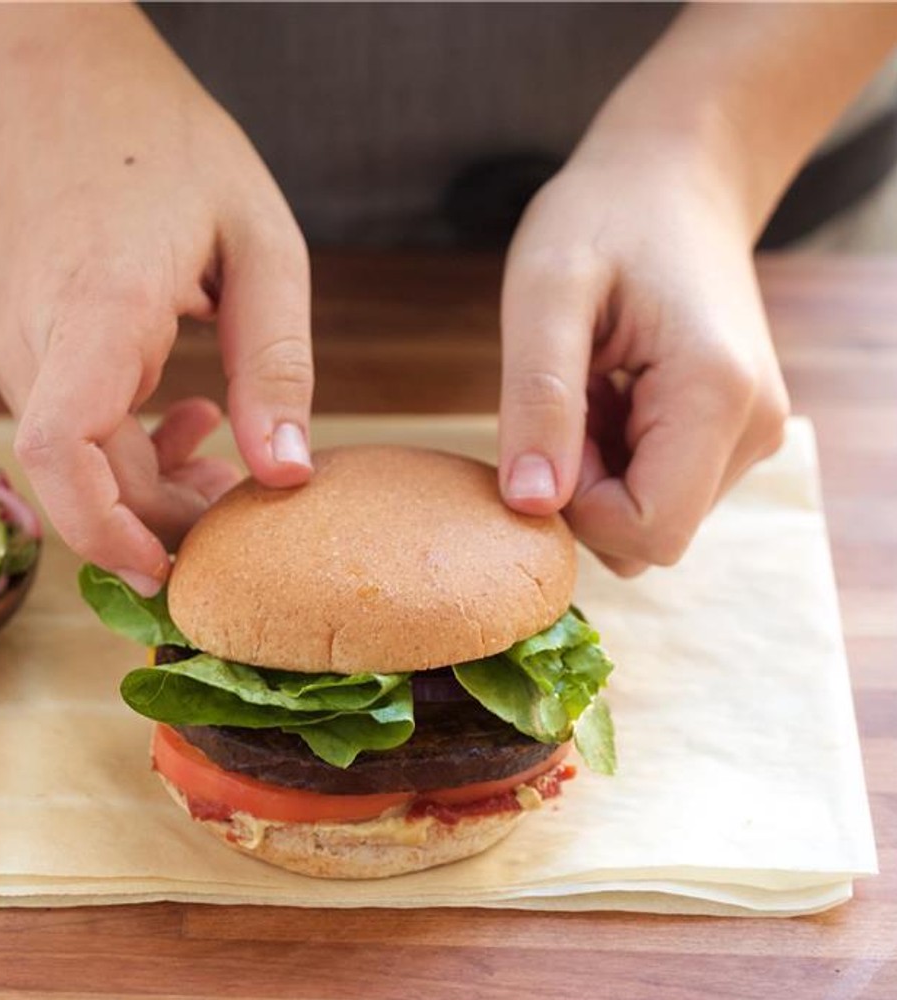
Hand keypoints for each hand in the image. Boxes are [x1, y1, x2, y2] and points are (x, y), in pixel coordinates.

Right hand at [0, 13, 313, 595]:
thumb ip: (276, 363)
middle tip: (244, 514)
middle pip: (82, 479)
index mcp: (99, 307)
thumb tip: (290, 477)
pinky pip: (71, 432)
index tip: (166, 569)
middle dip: (163, 521)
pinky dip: (130, 451)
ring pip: (77, 466)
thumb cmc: (167, 150)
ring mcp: (17, 350)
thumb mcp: (259, 242)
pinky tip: (191, 417)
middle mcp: (37, 340)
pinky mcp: (22, 353)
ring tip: (226, 458)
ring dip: (152, 487)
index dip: (105, 527)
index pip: (61, 446)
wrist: (57, 91)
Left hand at [496, 137, 788, 575]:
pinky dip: (615, 458)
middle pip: (647, 535)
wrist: (674, 177)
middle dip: (582, 490)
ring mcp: (751, 436)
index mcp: (718, 396)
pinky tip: (608, 392)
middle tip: (564, 397)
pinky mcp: (734, 434)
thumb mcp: (546, 293)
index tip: (549, 426)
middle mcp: (754, 429)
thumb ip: (537, 401)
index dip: (573, 504)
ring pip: (649, 518)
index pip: (644, 531)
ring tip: (589, 385)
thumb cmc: (604, 218)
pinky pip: (658, 488)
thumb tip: (530, 505)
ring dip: (595, 473)